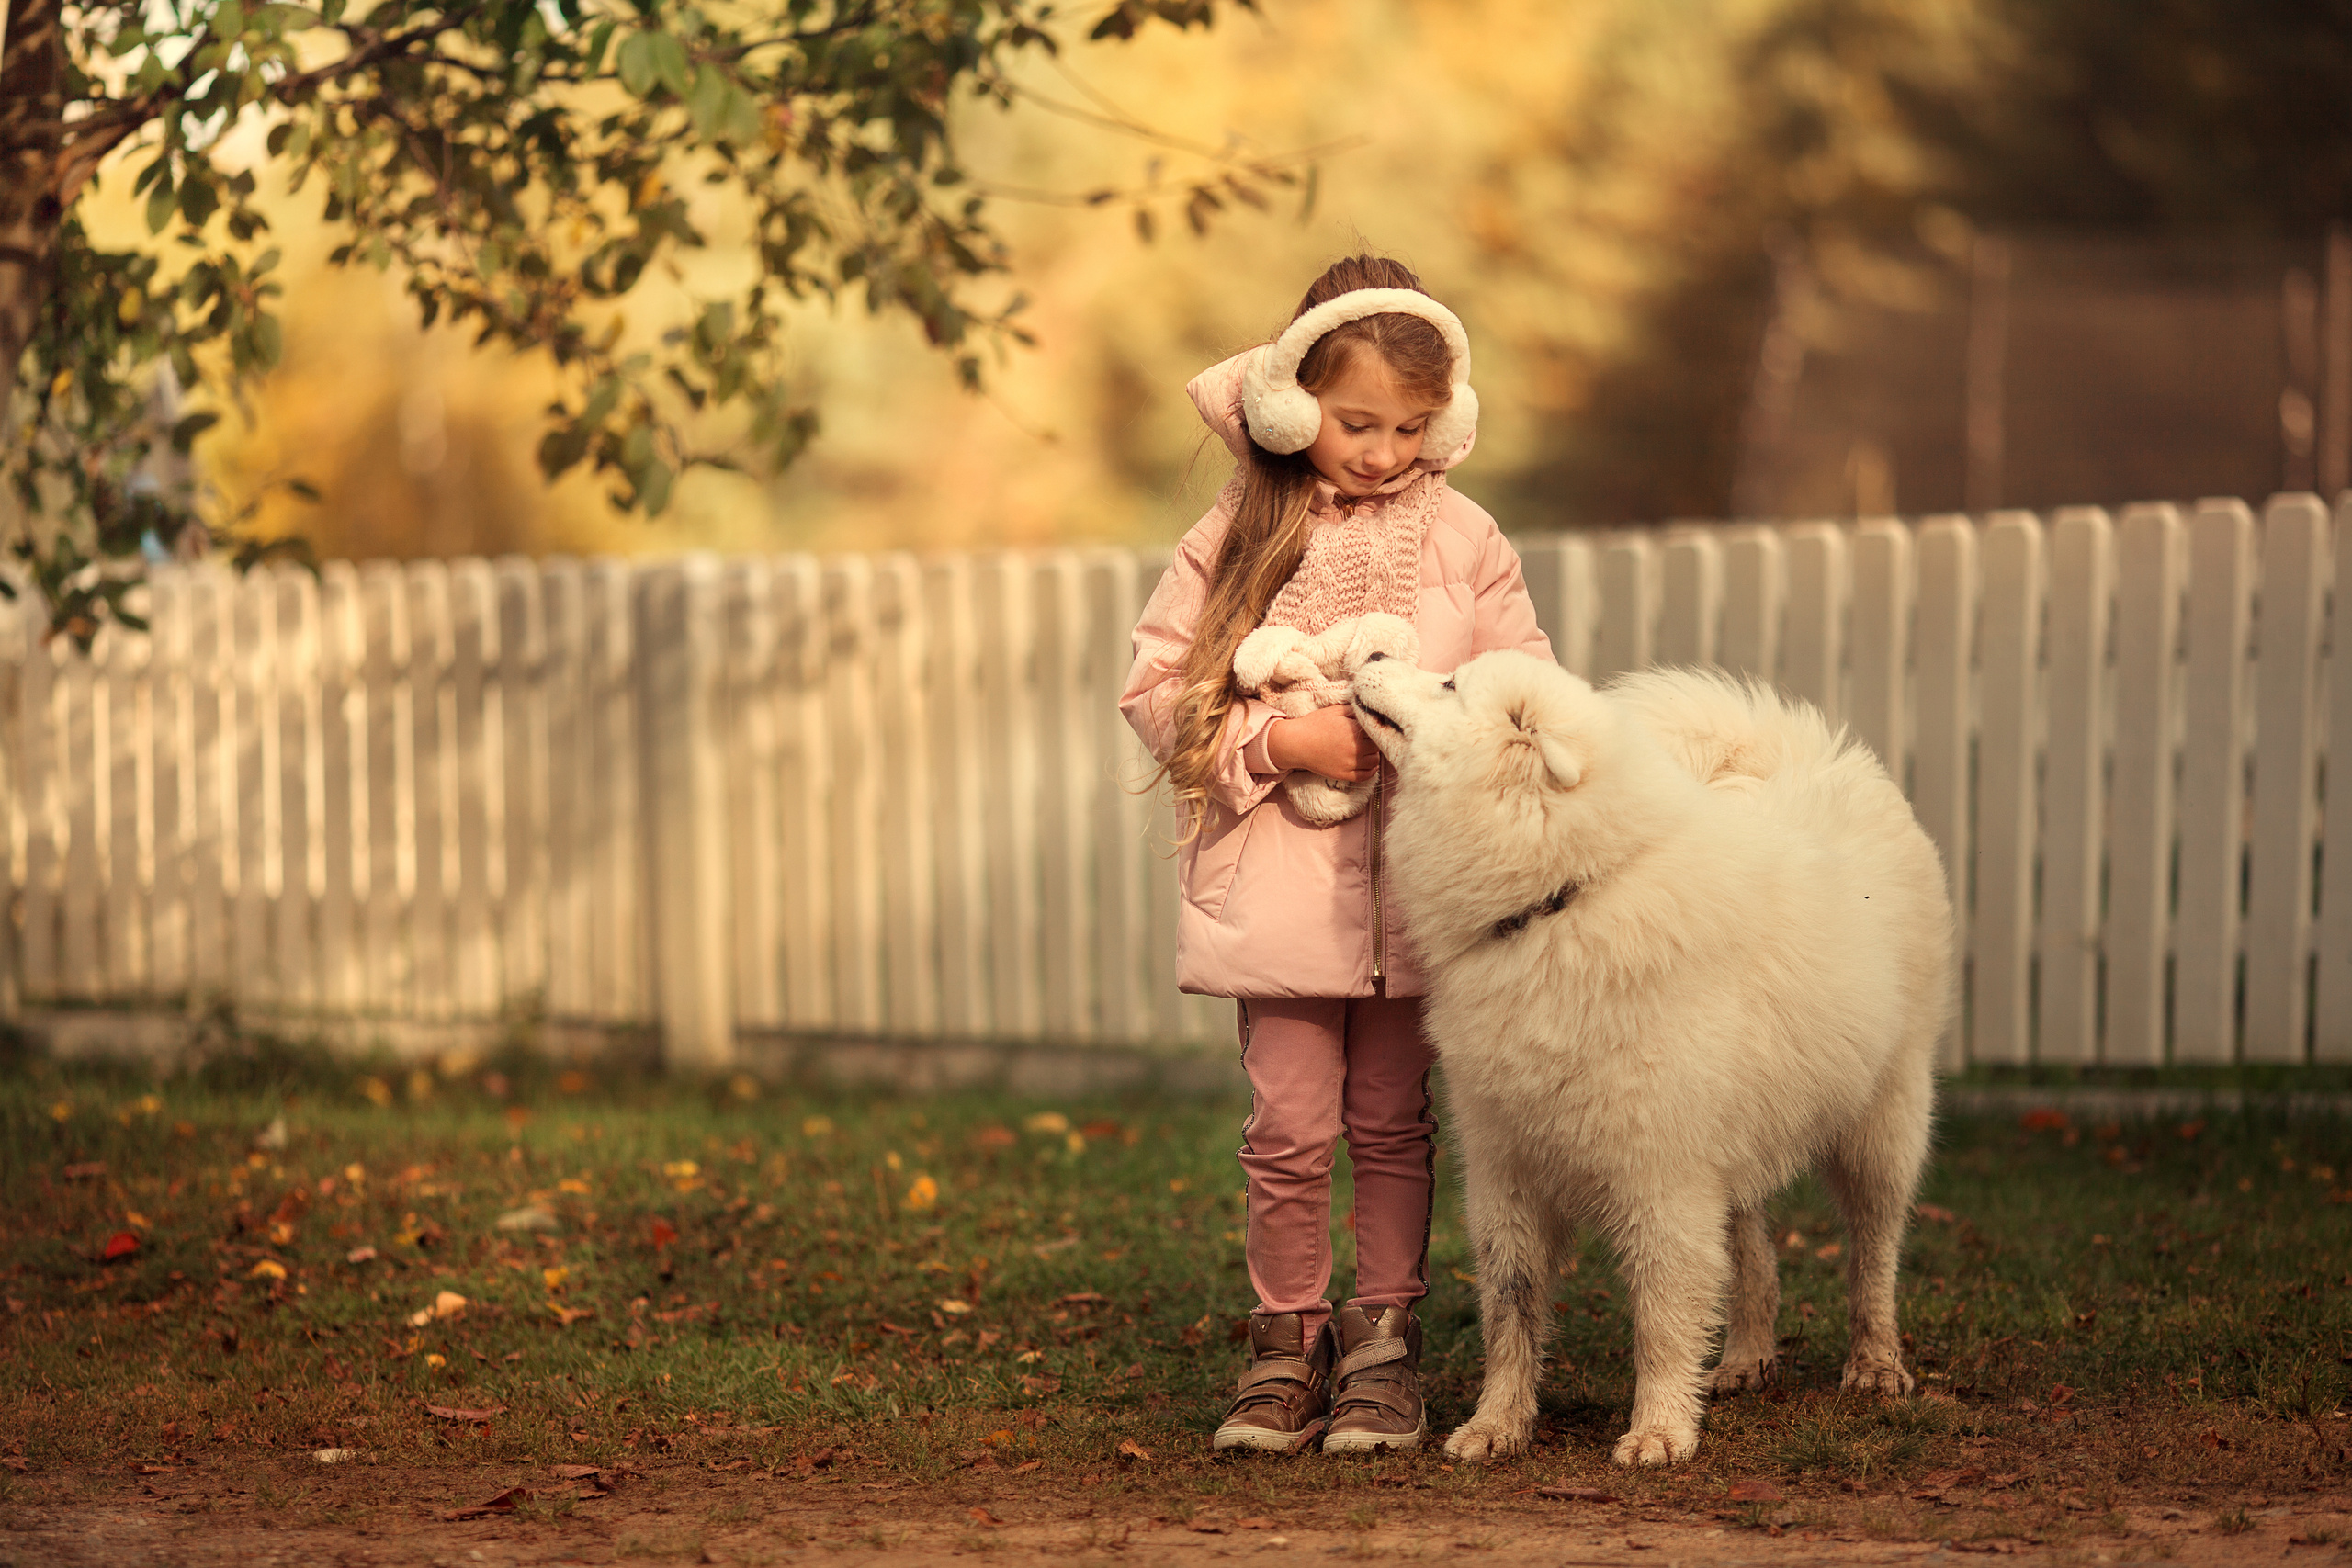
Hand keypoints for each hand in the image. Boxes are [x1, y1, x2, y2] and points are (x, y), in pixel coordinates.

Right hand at [1265, 705, 1379, 782]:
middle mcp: (1354, 747)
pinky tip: (1371, 764)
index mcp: (1353, 729)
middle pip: (1378, 745)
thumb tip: (1370, 709)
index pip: (1376, 729)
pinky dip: (1372, 770)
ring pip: (1374, 760)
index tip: (1374, 727)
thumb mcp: (1335, 710)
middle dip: (1376, 740)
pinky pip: (1365, 775)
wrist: (1296, 743)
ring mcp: (1350, 763)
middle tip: (1371, 737)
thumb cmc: (1314, 724)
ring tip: (1368, 749)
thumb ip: (1354, 709)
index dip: (1376, 727)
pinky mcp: (1344, 774)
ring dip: (1374, 754)